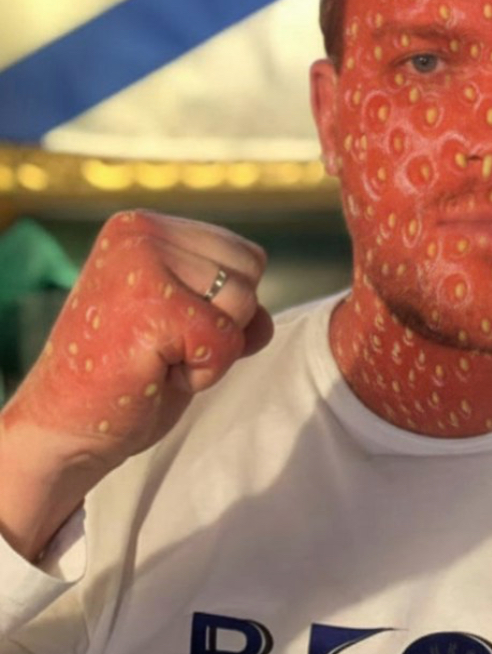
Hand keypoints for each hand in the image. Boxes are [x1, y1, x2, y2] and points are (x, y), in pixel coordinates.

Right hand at [0, 211, 273, 560]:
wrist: (66, 429)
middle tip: (160, 347)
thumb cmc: (129, 376)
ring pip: (242, 305)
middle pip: (250, 276)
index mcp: (145, 225)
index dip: (224, 307)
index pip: (246, 256)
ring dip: (211, 351)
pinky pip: (226, 342)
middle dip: (221, 325)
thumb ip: (229, 302)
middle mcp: (142, 232)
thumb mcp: (184, 320)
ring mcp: (143, 264)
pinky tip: (154, 374)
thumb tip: (263, 319)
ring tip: (156, 357)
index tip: (167, 329)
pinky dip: (202, 373)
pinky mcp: (152, 307)